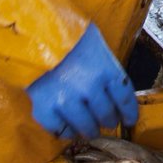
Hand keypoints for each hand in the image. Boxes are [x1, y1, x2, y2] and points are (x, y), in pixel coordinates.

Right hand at [25, 23, 138, 139]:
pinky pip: (60, 130)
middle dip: (109, 121)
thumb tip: (112, 87)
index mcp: (106, 69)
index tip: (129, 119)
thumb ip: (104, 66)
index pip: (125, 99)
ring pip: (85, 127)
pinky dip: (66, 131)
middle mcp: (89, 87)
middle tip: (108, 122)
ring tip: (89, 129)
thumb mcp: (95, 43)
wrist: (33, 32)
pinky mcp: (45, 109)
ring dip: (89, 130)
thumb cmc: (68, 33)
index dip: (129, 112)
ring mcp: (67, 100)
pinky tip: (68, 127)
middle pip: (106, 115)